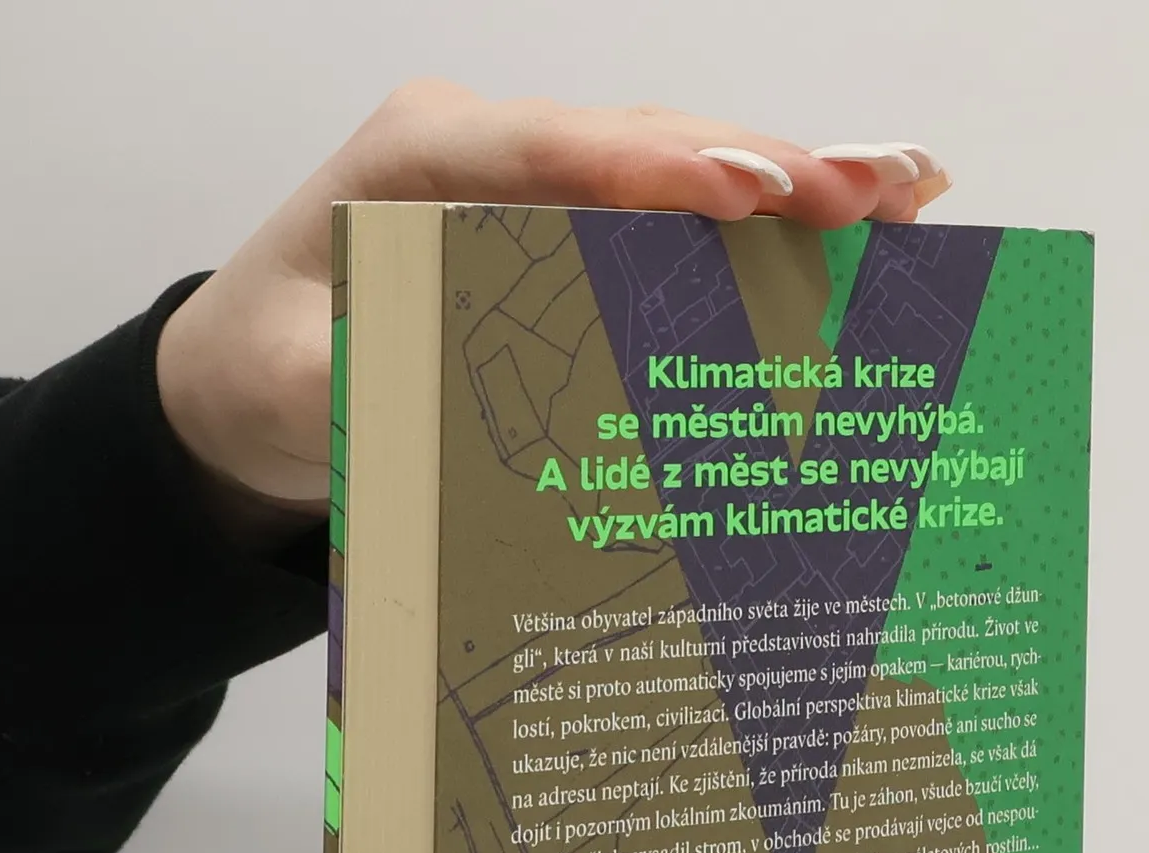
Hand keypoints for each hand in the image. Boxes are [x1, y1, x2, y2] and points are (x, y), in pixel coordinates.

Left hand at [156, 79, 951, 538]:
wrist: (242, 389)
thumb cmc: (266, 372)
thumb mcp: (297, 389)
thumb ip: (372, 388)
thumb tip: (489, 409)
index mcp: (417, 160)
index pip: (553, 151)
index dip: (660, 166)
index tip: (753, 188)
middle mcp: (491, 155)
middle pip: (647, 147)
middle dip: (772, 169)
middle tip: (888, 189)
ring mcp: (535, 192)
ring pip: (678, 178)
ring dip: (793, 194)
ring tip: (906, 199)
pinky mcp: (564, 239)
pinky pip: (670, 230)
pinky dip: (759, 239)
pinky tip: (844, 239)